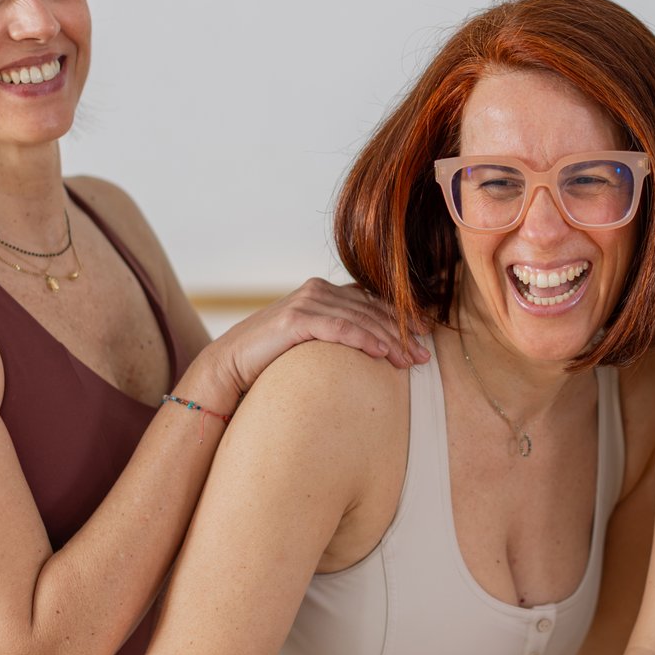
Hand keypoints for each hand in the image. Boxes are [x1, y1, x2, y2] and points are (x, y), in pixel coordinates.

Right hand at [210, 278, 426, 396]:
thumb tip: (376, 347)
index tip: (425, 334)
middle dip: (402, 333)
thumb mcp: (312, 340)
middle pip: (371, 310)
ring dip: (390, 340)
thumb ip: (337, 332)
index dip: (402, 317)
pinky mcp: (296, 319)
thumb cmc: (273, 357)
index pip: (372, 301)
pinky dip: (364, 339)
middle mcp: (318, 290)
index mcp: (324, 291)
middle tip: (424, 355)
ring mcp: (307, 301)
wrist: (230, 364)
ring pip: (361, 319)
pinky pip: (340, 328)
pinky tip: (382, 353)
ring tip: (410, 360)